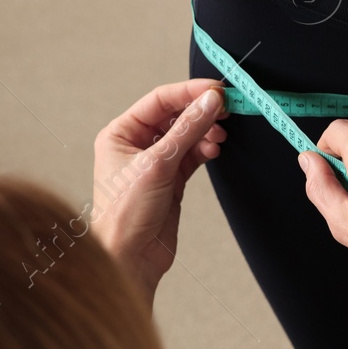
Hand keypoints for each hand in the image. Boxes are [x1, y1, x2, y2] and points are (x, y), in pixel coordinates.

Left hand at [91, 79, 228, 303]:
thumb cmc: (125, 215)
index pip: (159, 100)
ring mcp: (156, 162)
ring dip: (206, 131)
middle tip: (227, 109)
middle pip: (176, 115)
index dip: (189, 92)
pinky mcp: (172, 179)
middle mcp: (136, 144)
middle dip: (201, 111)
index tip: (217, 90)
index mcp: (120, 133)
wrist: (130, 258)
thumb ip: (187, 130)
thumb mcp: (157, 164)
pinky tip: (214, 149)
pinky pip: (193, 154)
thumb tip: (210, 101)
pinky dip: (206, 149)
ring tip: (220, 136)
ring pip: (188, 134)